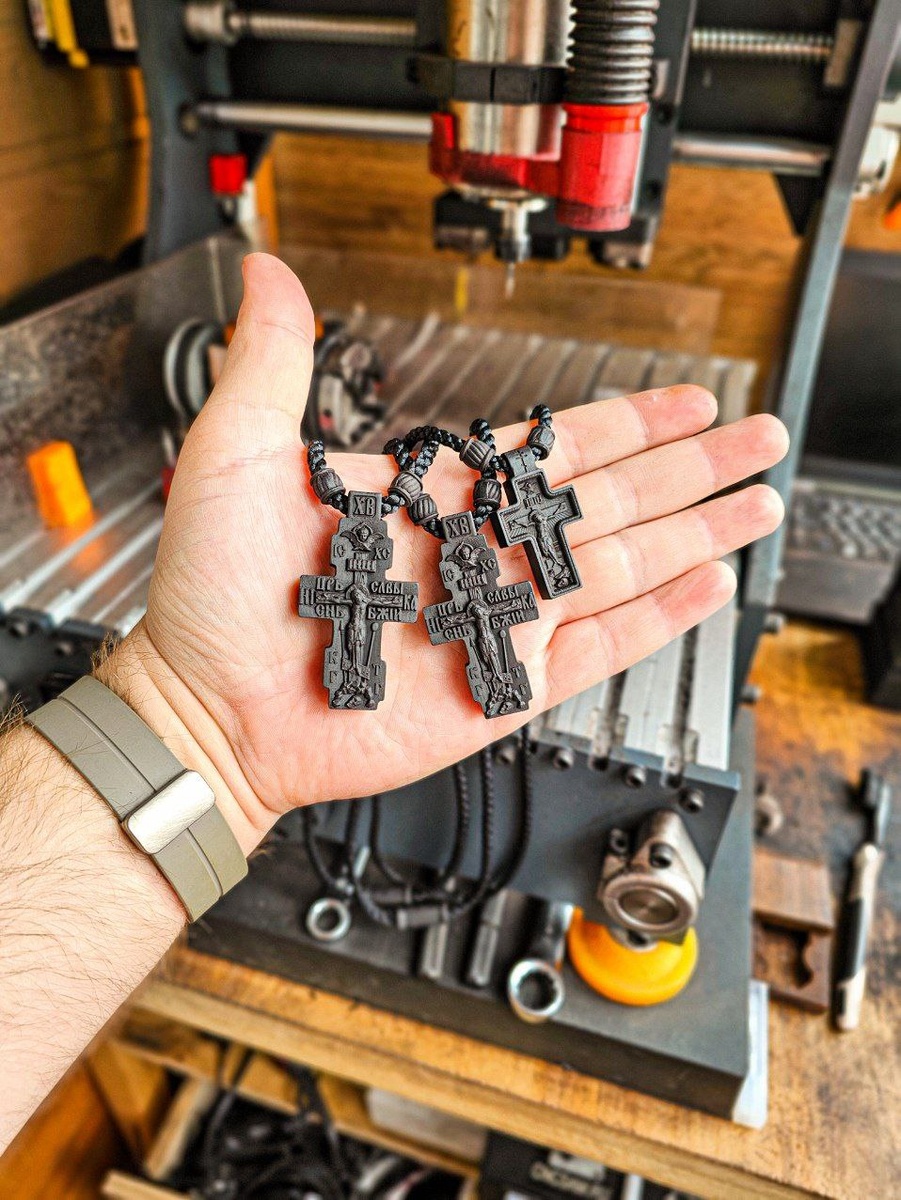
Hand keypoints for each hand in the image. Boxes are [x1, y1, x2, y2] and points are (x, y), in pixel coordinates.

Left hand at [103, 253, 787, 849]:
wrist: (211, 705)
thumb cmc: (215, 592)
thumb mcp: (238, 453)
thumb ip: (272, 360)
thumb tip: (270, 273)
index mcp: (436, 495)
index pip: (554, 446)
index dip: (625, 420)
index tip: (681, 400)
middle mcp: (479, 552)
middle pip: (611, 497)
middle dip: (690, 466)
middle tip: (757, 438)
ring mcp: (499, 619)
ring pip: (622, 566)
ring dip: (694, 533)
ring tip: (757, 505)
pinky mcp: (505, 686)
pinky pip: (598, 648)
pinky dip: (657, 619)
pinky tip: (704, 589)